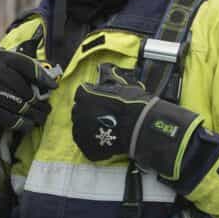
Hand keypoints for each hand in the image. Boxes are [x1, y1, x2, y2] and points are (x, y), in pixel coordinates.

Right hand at [0, 49, 58, 132]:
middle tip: (47, 109)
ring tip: (41, 118)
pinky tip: (29, 125)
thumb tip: (52, 82)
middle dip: (37, 100)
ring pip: (14, 103)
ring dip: (31, 113)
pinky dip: (18, 122)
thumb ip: (28, 69)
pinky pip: (3, 117)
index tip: (54, 87)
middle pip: (20, 86)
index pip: (25, 65)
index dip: (41, 76)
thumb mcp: (8, 64)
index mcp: (0, 57)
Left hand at [72, 64, 203, 179]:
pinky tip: (105, 140)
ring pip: (80, 128)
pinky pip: (85, 143)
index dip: (91, 97)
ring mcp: (80, 130)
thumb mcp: (121, 86)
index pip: (81, 94)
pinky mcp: (86, 146)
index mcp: (84, 95)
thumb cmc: (134, 104)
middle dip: (88, 112)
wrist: (140, 126)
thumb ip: (109, 82)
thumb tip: (105, 71)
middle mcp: (78, 112)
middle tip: (103, 115)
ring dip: (89, 127)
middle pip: (78, 111)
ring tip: (105, 129)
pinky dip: (93, 142)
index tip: (99, 99)